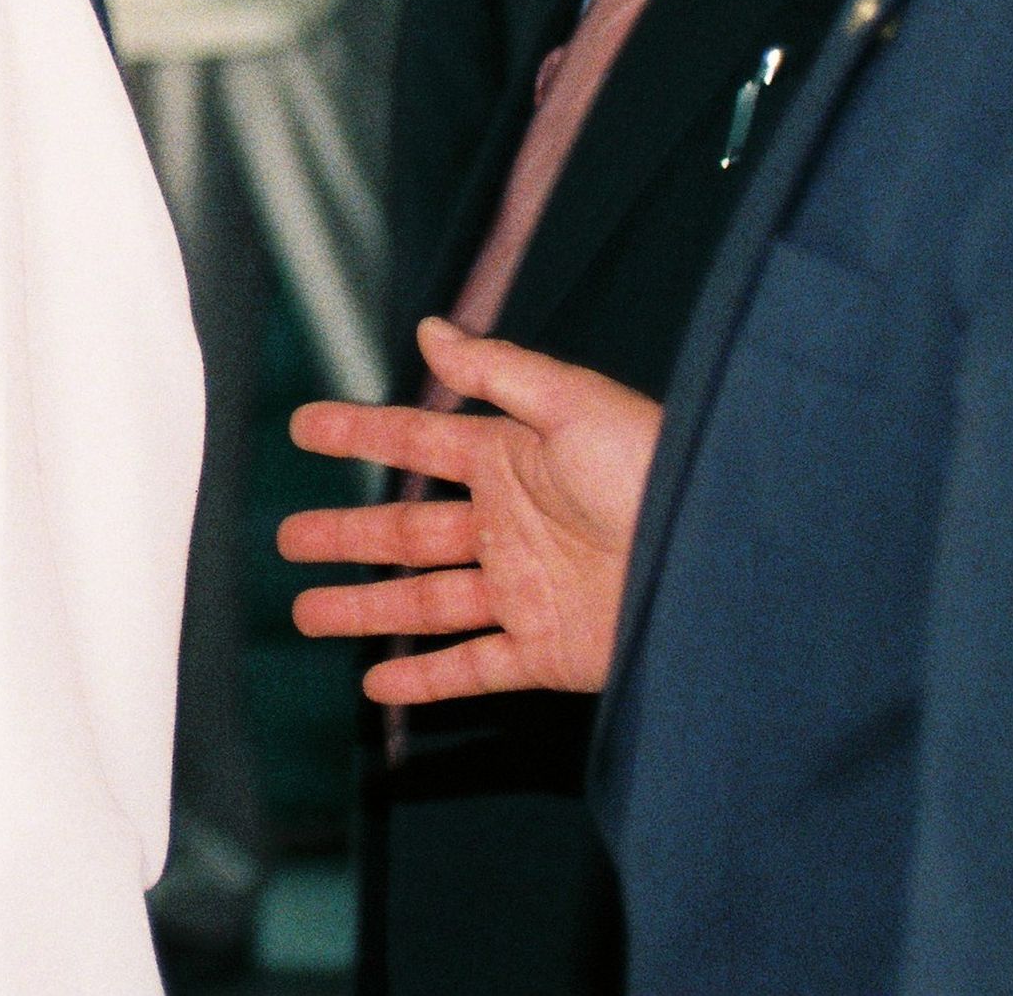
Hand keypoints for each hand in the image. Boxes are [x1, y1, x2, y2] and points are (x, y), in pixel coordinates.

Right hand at [278, 315, 663, 702]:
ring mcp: (526, 593)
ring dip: (366, 607)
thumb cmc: (658, 474)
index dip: (360, 434)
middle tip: (288, 538)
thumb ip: (497, 369)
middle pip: (409, 532)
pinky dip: (424, 679)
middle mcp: (511, 528)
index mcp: (513, 461)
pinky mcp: (549, 652)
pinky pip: (473, 668)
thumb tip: (428, 329)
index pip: (417, 444)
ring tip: (304, 612)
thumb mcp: (575, 406)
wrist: (724, 566)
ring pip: (426, 603)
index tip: (303, 427)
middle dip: (346, 533)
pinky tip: (376, 684)